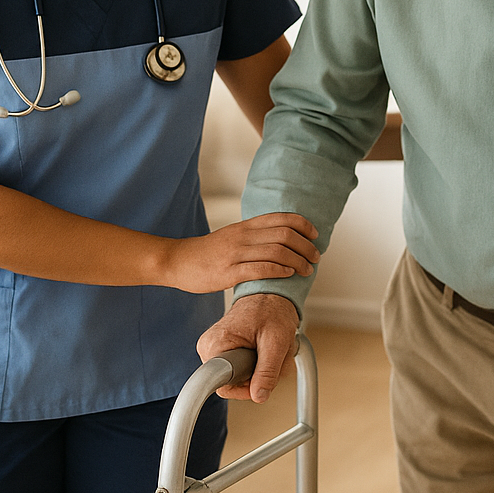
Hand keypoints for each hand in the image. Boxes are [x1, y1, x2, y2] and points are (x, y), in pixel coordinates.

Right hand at [163, 213, 319, 293]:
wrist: (177, 261)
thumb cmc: (207, 252)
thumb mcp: (232, 237)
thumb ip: (253, 237)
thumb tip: (280, 242)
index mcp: (245, 226)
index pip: (280, 218)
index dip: (302, 224)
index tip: (315, 234)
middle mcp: (242, 236)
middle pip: (284, 234)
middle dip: (306, 246)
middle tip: (316, 257)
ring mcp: (235, 254)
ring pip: (276, 251)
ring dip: (298, 261)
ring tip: (307, 270)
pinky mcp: (229, 272)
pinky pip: (260, 269)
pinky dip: (279, 270)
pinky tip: (289, 274)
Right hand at [197, 293, 299, 402]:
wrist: (271, 293)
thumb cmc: (272, 309)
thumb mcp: (276, 342)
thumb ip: (267, 371)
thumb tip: (259, 396)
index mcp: (216, 344)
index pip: (224, 386)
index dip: (247, 387)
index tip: (261, 376)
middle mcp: (209, 347)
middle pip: (233, 383)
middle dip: (259, 376)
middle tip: (273, 357)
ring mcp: (215, 349)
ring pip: (239, 378)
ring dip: (262, 369)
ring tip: (271, 350)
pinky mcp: (223, 350)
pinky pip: (239, 370)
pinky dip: (258, 364)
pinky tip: (265, 350)